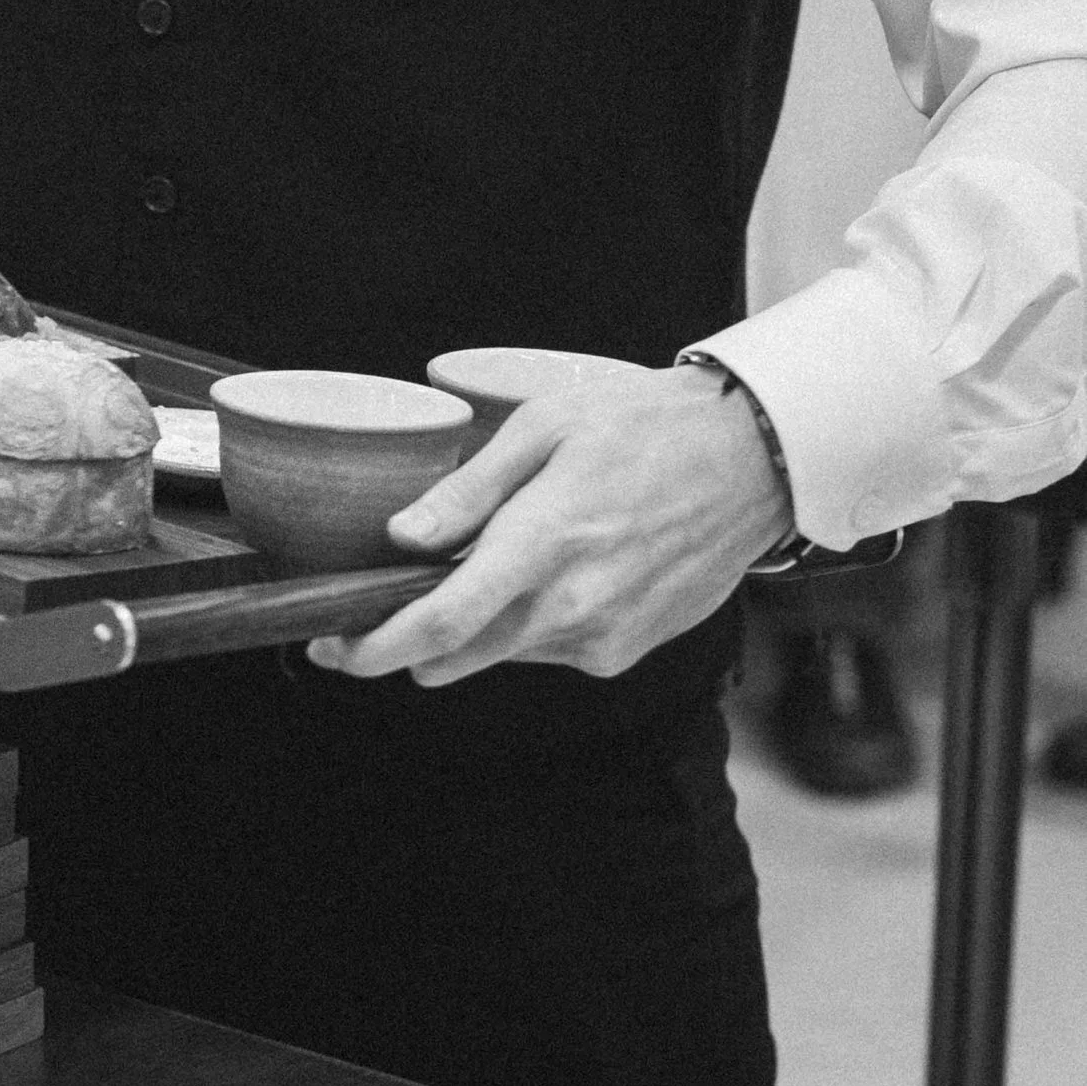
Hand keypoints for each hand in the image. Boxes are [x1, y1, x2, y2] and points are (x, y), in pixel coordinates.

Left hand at [306, 363, 789, 687]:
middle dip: (411, 639)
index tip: (332, 648)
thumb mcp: (544, 427)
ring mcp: (603, 638)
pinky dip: (528, 623)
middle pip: (455, 658)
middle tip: (395, 595)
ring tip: (505, 554)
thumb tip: (402, 536)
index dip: (373, 649)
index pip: (439, 626)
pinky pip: (547, 652)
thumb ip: (468, 491)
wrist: (754, 460)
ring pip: (498, 655)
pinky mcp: (625, 651)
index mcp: (543, 545)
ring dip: (478, 624)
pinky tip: (556, 568)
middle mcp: (572, 608)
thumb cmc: (647, 427)